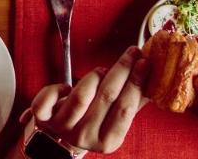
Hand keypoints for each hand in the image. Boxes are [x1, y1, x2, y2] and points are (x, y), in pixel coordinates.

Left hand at [23, 47, 148, 153]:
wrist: (57, 144)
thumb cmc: (90, 126)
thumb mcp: (112, 120)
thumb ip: (133, 102)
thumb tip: (155, 77)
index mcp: (108, 141)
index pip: (126, 109)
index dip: (136, 83)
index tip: (145, 62)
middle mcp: (85, 137)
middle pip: (107, 97)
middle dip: (122, 70)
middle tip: (132, 52)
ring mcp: (62, 127)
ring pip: (81, 95)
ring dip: (94, 77)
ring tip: (101, 71)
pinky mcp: (42, 118)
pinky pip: (49, 97)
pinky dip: (58, 87)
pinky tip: (67, 86)